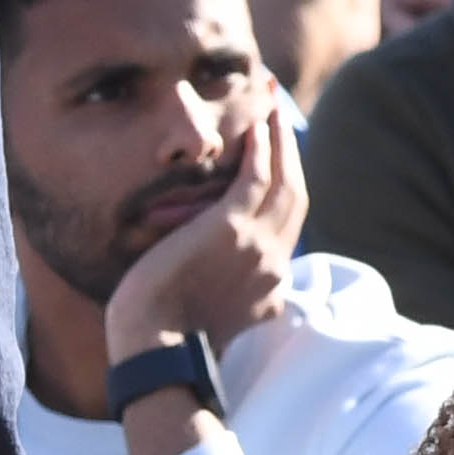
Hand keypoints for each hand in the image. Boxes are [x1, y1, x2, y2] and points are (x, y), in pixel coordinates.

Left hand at [97, 96, 302, 359]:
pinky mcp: (231, 230)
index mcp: (271, 284)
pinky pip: (258, 177)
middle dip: (291, 149)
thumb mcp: (209, 319)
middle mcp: (274, 261)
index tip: (281, 158)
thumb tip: (215, 288)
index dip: (289, 185)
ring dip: (279, 137)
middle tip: (279, 112)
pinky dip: (262, 149)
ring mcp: (257, 245)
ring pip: (284, 178)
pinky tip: (255, 125)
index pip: (289, 224)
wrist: (157, 352)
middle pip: (296, 192)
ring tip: (269, 102)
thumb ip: (221, 297)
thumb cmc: (165, 343)